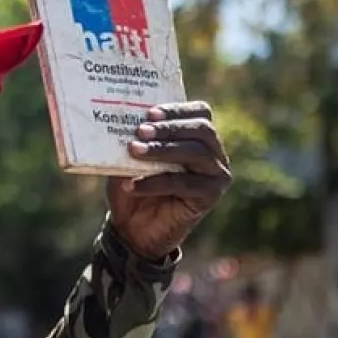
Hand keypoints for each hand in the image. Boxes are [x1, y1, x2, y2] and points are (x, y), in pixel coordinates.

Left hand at [106, 101, 230, 260]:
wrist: (133, 228)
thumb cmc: (132, 184)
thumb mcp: (129, 158)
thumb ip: (134, 139)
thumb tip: (121, 119)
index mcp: (198, 136)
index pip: (199, 112)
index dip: (177, 109)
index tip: (149, 113)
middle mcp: (214, 153)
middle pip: (202, 130)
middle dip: (170, 128)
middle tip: (140, 131)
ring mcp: (216, 175)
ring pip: (197, 153)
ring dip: (163, 150)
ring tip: (134, 151)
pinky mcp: (210, 197)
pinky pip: (184, 184)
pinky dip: (156, 181)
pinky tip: (132, 184)